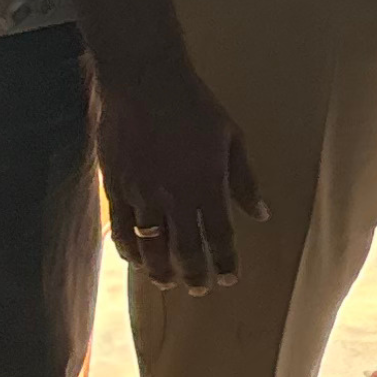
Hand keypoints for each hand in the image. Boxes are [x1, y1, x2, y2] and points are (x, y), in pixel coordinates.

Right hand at [92, 51, 261, 292]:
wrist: (145, 85)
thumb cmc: (195, 107)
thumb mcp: (232, 138)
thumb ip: (244, 179)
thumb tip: (260, 214)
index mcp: (207, 184)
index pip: (219, 235)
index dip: (223, 261)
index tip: (228, 280)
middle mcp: (174, 196)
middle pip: (184, 248)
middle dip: (193, 273)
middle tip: (199, 291)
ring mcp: (142, 194)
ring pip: (151, 245)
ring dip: (159, 269)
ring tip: (167, 283)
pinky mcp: (116, 187)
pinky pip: (122, 229)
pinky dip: (129, 249)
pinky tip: (136, 259)